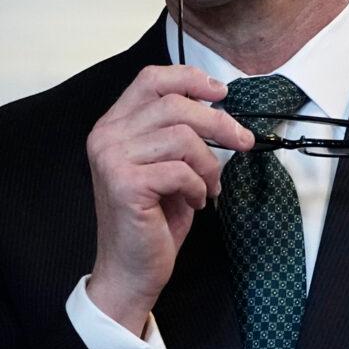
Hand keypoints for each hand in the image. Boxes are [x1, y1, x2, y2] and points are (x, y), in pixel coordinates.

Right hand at [84, 64, 253, 334]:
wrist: (130, 269)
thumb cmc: (152, 217)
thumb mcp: (166, 163)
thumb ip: (178, 130)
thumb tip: (220, 105)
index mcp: (114, 125)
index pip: (151, 79)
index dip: (189, 79)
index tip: (221, 93)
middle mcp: (107, 136)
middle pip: (175, 105)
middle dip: (218, 122)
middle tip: (242, 141)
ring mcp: (112, 159)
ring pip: (182, 137)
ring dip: (209, 163)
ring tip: (209, 185)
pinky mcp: (125, 184)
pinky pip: (181, 170)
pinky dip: (199, 185)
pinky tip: (196, 200)